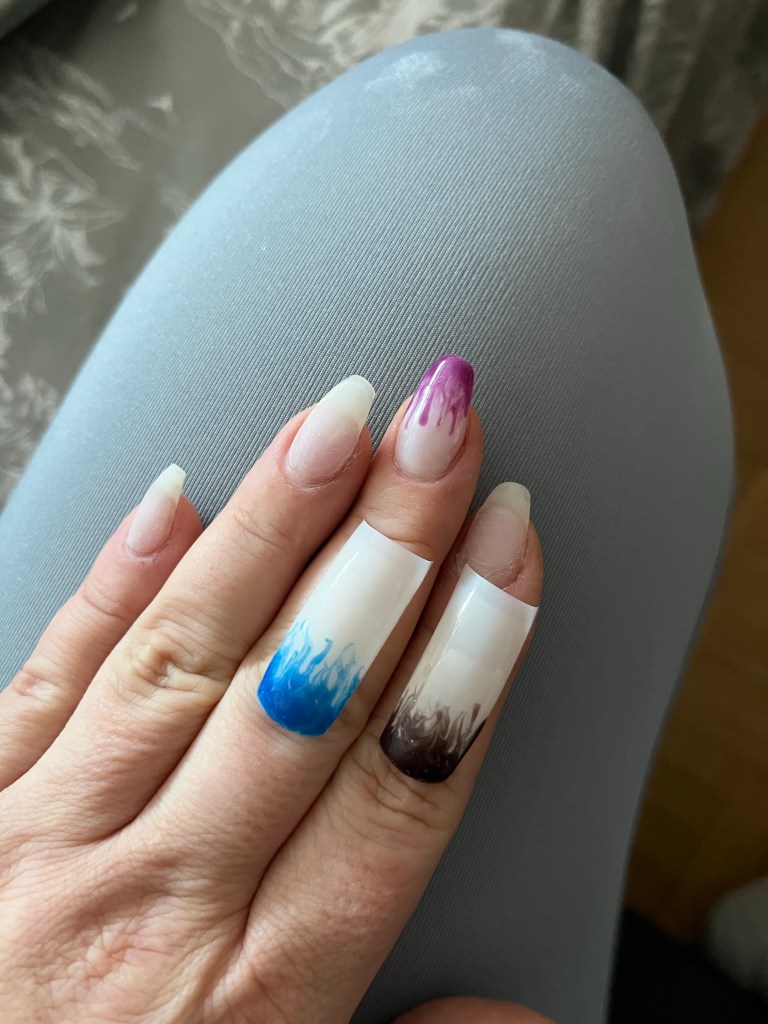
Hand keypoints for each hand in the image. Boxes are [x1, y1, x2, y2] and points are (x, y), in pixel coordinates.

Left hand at [0, 357, 545, 1023]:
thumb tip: (512, 1016)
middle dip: (385, 549)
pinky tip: (170, 500)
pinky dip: (111, 583)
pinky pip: (45, 677)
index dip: (467, 656)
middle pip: (304, 693)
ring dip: (268, 532)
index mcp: (253, 998)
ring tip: (331, 430)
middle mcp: (151, 903)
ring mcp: (47, 846)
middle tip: (436, 436)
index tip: (508, 549)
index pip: (395, 788)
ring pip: (183, 657)